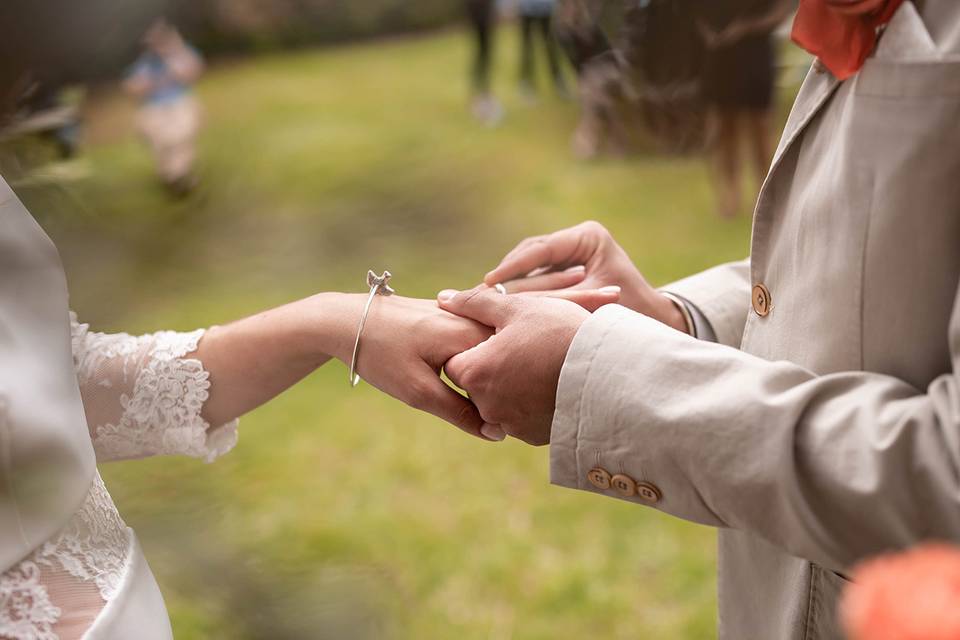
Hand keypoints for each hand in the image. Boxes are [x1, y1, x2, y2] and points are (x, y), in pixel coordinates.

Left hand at [314, 293, 494, 438]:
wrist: (345, 320)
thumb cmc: (380, 353)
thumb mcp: (419, 391)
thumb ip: (460, 413)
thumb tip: (495, 434)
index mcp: (473, 334)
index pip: (507, 376)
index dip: (500, 403)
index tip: (489, 421)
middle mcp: (475, 318)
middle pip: (500, 364)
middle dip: (493, 389)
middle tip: (471, 407)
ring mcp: (464, 314)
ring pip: (487, 354)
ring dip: (481, 376)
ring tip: (454, 390)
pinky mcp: (451, 315)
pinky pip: (474, 344)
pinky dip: (470, 362)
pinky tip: (451, 375)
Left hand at [437, 287, 590, 444]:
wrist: (609, 372)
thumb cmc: (560, 333)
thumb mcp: (517, 308)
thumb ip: (475, 303)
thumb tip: (443, 298)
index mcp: (475, 372)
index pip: (455, 362)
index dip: (474, 346)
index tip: (498, 337)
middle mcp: (486, 405)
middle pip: (476, 384)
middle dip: (492, 367)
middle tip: (523, 349)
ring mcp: (510, 424)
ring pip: (499, 401)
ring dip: (511, 385)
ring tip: (540, 364)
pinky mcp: (533, 436)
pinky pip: (522, 416)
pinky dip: (531, 402)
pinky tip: (551, 383)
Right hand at [484, 221, 687, 332]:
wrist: (657, 325)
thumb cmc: (631, 316)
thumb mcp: (587, 305)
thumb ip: (551, 300)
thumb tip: (505, 302)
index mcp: (589, 236)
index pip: (541, 249)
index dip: (512, 268)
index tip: (488, 281)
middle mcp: (579, 238)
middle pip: (531, 253)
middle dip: (505, 274)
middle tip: (478, 290)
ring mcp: (573, 252)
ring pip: (530, 264)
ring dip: (508, 282)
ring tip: (482, 298)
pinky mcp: (567, 267)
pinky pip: (536, 275)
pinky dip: (519, 289)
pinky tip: (498, 305)